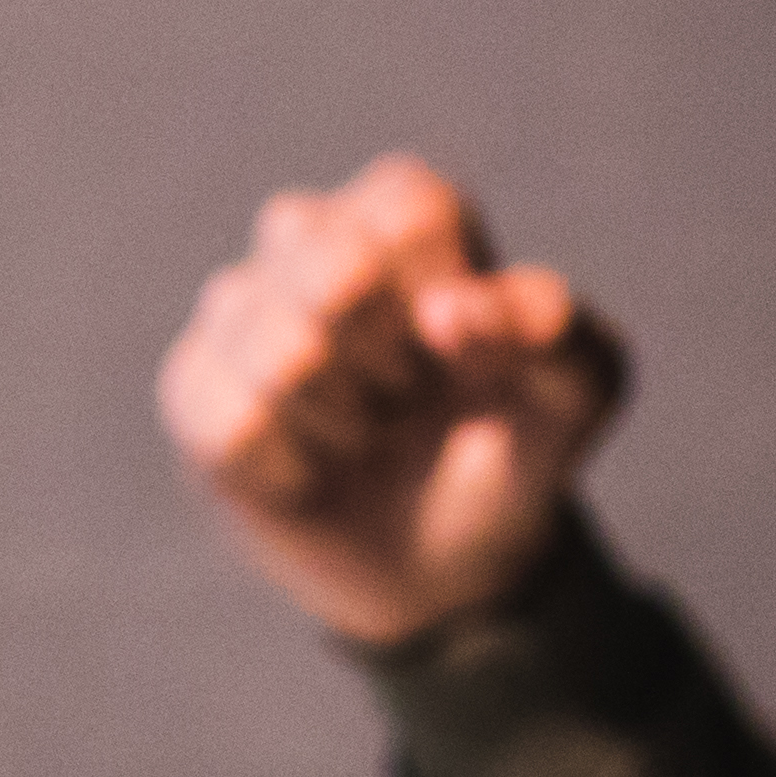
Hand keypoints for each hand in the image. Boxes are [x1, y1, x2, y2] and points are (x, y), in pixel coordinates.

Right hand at [156, 154, 631, 645]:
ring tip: (361, 436)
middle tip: (406, 397)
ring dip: (335, 414)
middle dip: (383, 354)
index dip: (444, 299)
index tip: (465, 356)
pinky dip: (285, 466)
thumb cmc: (514, 450)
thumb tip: (450, 312)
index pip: (407, 209)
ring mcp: (245, 311)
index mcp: (411, 220)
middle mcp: (316, 242)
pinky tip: (308, 475)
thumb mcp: (579, 396)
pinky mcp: (196, 388)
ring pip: (269, 338)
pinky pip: (226, 420)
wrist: (449, 567)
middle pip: (327, 258)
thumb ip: (559, 334)